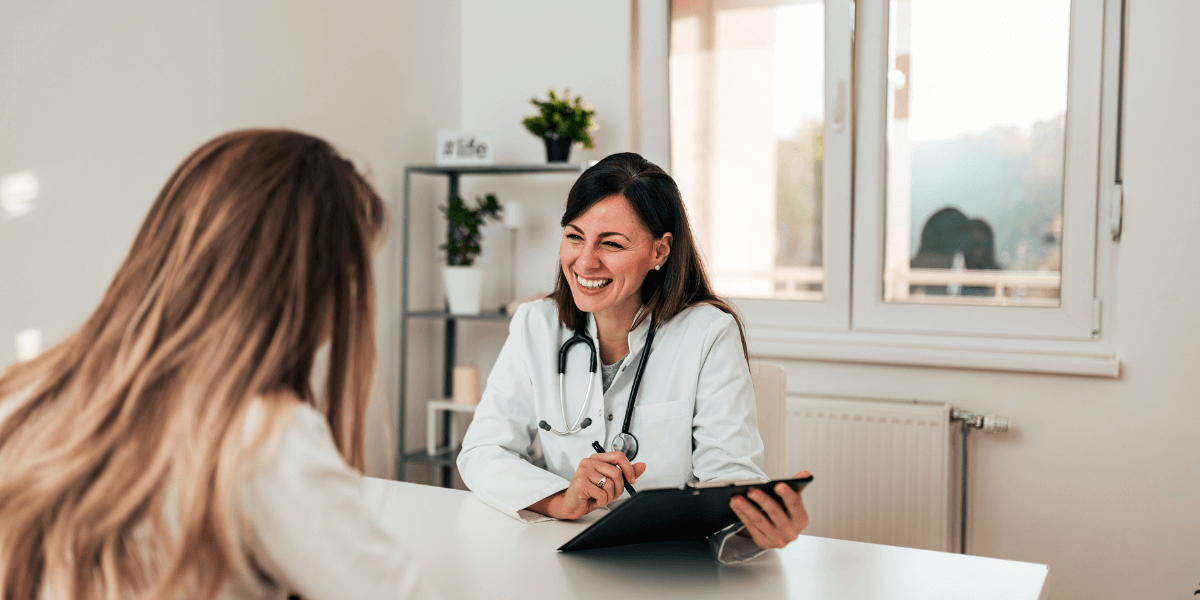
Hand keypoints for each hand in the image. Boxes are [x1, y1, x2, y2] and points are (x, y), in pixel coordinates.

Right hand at [529, 451, 646, 519]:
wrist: (571, 505)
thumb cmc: (589, 493)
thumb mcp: (610, 482)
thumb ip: (625, 473)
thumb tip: (642, 466)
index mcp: (597, 458)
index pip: (618, 456)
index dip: (629, 469)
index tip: (631, 480)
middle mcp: (589, 462)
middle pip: (617, 473)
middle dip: (620, 488)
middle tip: (614, 494)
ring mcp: (584, 471)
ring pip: (610, 484)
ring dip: (609, 496)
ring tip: (600, 497)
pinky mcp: (581, 483)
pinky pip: (602, 494)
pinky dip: (602, 502)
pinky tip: (594, 500)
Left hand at [729, 470, 810, 548]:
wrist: (780, 531)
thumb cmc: (786, 511)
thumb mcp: (793, 499)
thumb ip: (797, 485)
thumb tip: (805, 473)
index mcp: (801, 519)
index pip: (795, 505)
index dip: (787, 495)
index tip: (778, 485)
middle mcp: (791, 532)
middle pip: (775, 513)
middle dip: (762, 500)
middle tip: (751, 490)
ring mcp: (777, 539)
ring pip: (760, 521)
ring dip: (747, 508)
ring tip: (736, 497)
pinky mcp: (764, 543)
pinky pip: (750, 527)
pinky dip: (742, 514)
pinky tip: (735, 505)